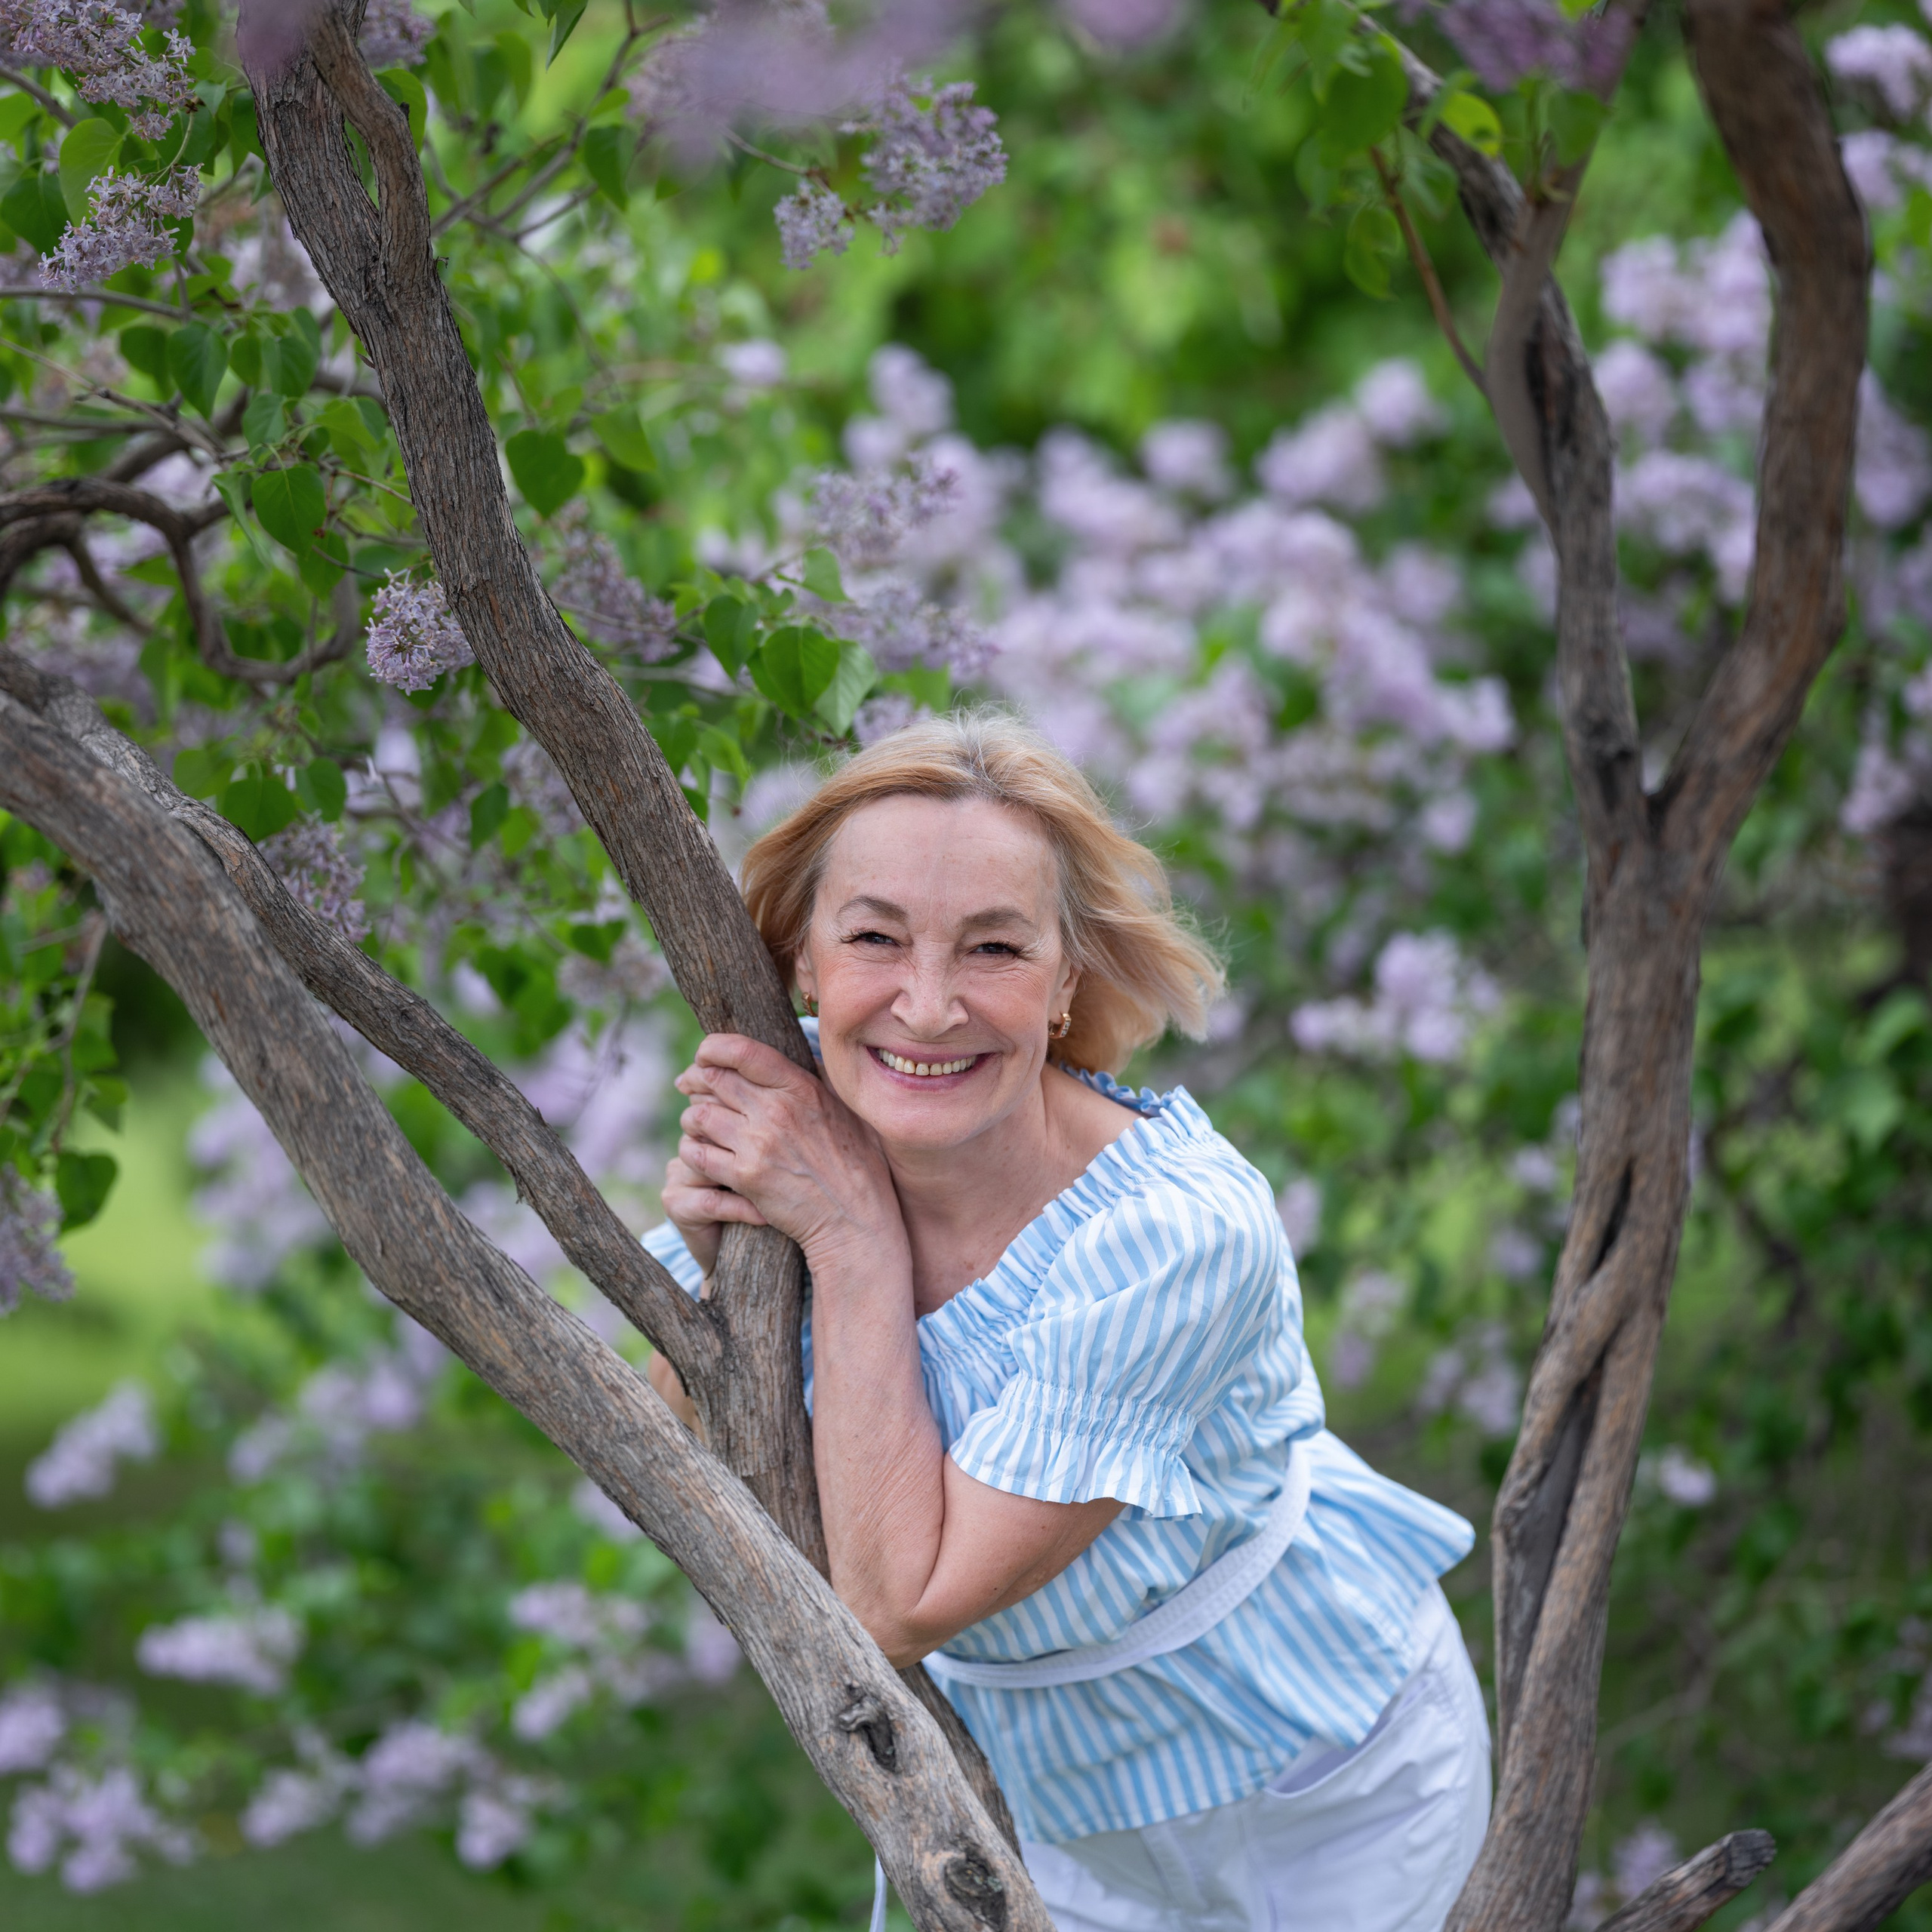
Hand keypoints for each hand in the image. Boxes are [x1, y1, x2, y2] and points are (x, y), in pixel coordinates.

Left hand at [670, 1034, 903, 1272]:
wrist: (856, 1219)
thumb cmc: (858, 1165)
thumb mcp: (847, 1111)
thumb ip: (821, 1081)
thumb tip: (804, 1055)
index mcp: (801, 1088)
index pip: (742, 1051)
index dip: (713, 1048)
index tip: (705, 1056)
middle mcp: (777, 1111)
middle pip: (712, 1079)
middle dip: (695, 1081)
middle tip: (687, 1086)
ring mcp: (759, 1144)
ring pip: (698, 1116)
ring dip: (692, 1119)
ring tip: (699, 1125)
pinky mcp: (745, 1177)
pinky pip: (697, 1153)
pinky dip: (692, 1151)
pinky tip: (701, 1154)